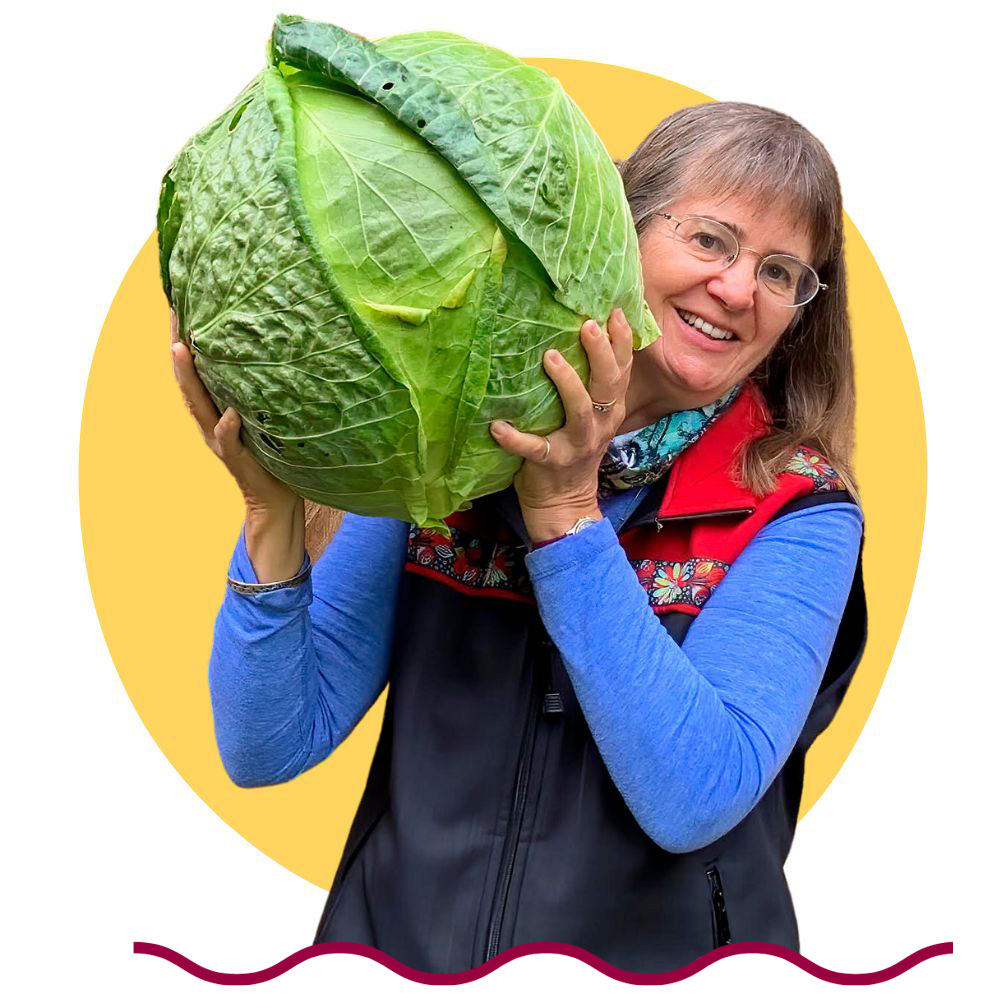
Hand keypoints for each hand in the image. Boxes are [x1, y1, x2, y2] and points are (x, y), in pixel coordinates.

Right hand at [170, 310, 304, 580]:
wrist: (279, 498)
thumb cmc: (279, 452)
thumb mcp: (270, 414)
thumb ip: (267, 389)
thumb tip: (285, 349)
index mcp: (218, 407)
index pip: (199, 368)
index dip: (188, 337)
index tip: (181, 302)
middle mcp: (212, 420)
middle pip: (188, 379)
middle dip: (179, 347)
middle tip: (173, 313)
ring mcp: (220, 439)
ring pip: (198, 405)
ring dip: (189, 378)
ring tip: (183, 349)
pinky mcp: (237, 459)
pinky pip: (228, 440)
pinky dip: (227, 427)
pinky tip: (229, 413)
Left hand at [489, 308, 632, 543]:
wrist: (565, 504)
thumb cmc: (572, 451)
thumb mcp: (590, 419)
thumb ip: (589, 387)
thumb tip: (573, 339)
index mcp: (611, 410)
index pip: (623, 370)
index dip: (622, 341)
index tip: (616, 311)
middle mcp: (600, 425)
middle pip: (608, 383)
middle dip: (601, 352)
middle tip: (588, 324)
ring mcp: (579, 445)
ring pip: (581, 410)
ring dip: (567, 382)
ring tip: (550, 357)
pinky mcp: (553, 464)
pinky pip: (535, 449)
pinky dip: (515, 438)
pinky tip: (498, 426)